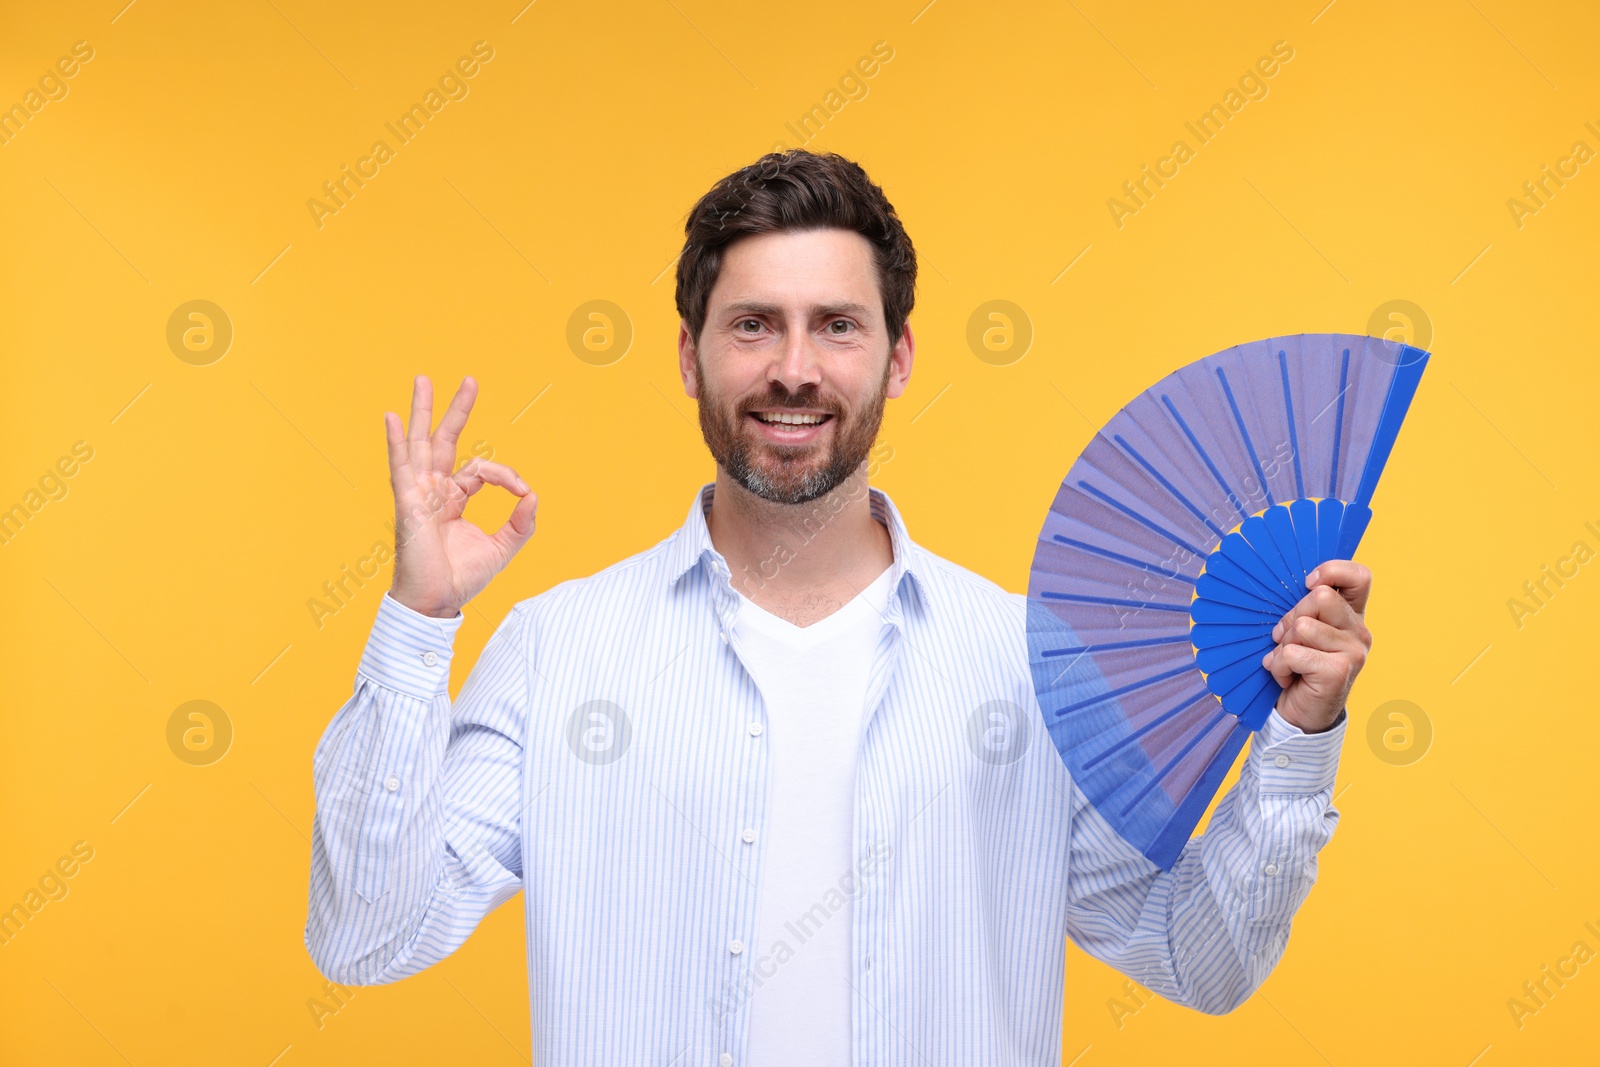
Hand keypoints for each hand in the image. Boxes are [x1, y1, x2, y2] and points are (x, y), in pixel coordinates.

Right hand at [385, 375, 537, 617]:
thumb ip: (520, 523)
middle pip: (444, 442)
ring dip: (422, 412)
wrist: (436, 603)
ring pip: (420, 444)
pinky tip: (391, 418)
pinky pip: (400, 468)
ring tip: (423, 380)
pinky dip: (395, 443)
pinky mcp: (408, 505)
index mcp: (452, 500)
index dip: (505, 474)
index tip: (523, 490)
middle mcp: (433, 492)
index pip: (480, 470)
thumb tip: (533, 495)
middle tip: (470, 380)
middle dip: (456, 411)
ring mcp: (418, 495)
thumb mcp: (501, 548)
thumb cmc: (460, 578)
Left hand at [1260, 559, 1372, 733]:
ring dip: (1283, 646)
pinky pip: (1293, 653)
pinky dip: (1280, 666)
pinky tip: (1287, 677)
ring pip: (1302, 626)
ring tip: (1289, 662)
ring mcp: (1353, 652)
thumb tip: (1299, 586)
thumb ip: (1306, 609)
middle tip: (1286, 641)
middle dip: (1291, 617)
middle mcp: (1360, 632)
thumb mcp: (1303, 633)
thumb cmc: (1298, 667)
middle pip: (1320, 597)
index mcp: (1352, 616)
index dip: (1331, 571)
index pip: (1359, 576)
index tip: (1307, 585)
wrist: (1301, 714)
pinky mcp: (1338, 671)